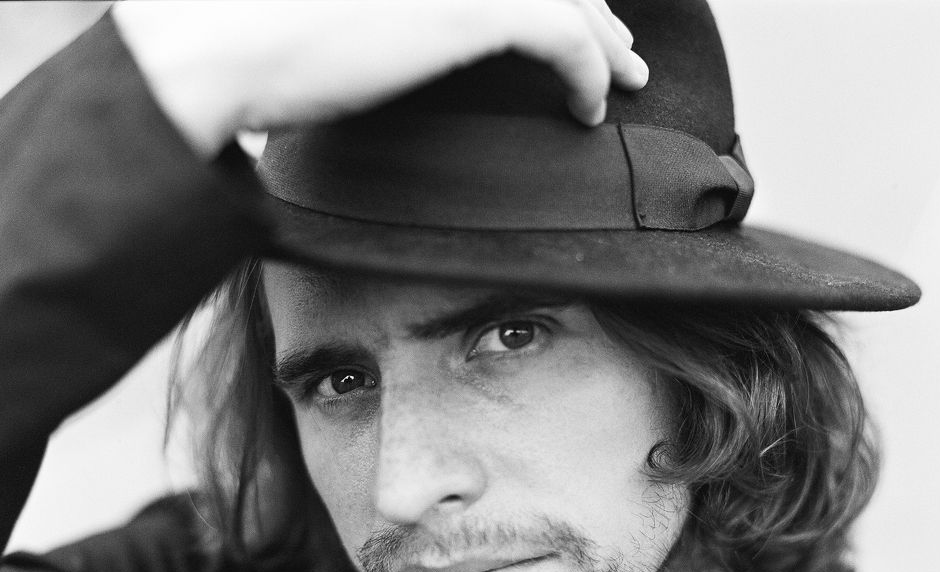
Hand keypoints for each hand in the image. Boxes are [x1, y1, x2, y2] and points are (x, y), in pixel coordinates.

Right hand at [112, 0, 648, 156]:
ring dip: (606, 41)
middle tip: (623, 50)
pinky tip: (591, 107)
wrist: (226, 46)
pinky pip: (561, 38)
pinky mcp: (470, 8)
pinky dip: (589, 72)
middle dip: (596, 9)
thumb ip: (393, 12)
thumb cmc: (261, 37)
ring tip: (626, 80)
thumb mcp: (345, 9)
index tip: (583, 19)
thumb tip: (412, 33)